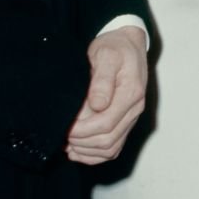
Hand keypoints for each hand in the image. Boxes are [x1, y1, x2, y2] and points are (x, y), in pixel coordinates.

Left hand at [66, 26, 147, 164]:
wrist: (126, 43)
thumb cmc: (114, 48)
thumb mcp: (106, 55)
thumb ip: (102, 79)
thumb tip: (98, 105)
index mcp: (132, 93)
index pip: (106, 124)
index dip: (82, 131)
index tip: (65, 126)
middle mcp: (135, 108)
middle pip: (108, 140)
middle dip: (81, 142)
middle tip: (62, 134)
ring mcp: (131, 117)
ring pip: (110, 149)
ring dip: (86, 151)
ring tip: (67, 144)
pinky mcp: (125, 121)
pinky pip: (113, 148)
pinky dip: (94, 154)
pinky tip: (77, 149)